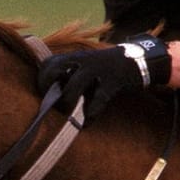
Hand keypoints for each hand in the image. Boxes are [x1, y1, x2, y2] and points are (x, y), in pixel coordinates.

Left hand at [37, 37, 170, 122]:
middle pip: (53, 73)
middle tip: (57, 108)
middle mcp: (81, 60)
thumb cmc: (104, 68)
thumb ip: (67, 75)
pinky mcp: (112, 80)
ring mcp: (97, 69)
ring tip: (70, 118)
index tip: (47, 97)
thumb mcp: (84, 65)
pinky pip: (98, 99)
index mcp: (73, 56)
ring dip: (68, 105)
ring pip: (72, 87)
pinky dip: (91, 114)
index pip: (46, 66)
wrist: (136, 59)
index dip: (42, 83)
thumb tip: (48, 95)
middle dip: (51, 93)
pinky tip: (87, 123)